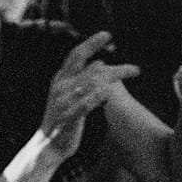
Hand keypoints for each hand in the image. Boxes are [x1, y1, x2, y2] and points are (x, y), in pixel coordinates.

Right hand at [41, 32, 140, 158]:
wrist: (47, 146)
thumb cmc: (62, 120)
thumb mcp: (70, 95)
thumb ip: (83, 79)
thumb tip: (101, 64)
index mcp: (60, 80)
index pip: (76, 55)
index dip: (91, 43)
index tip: (107, 35)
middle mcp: (61, 87)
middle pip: (90, 68)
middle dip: (114, 66)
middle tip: (134, 67)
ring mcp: (63, 102)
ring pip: (91, 83)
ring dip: (114, 76)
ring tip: (132, 72)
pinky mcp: (68, 118)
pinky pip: (84, 104)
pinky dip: (97, 97)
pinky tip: (109, 92)